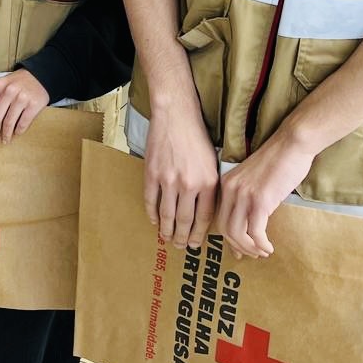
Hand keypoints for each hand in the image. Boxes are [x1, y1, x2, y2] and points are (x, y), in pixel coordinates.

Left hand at [0, 69, 49, 141]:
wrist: (40, 76)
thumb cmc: (19, 83)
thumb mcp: (4, 83)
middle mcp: (9, 91)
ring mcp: (22, 98)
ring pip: (9, 122)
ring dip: (6, 134)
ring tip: (5, 140)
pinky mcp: (34, 105)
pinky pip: (23, 123)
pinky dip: (18, 131)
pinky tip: (16, 133)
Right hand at [143, 91, 218, 247]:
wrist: (176, 115)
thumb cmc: (197, 137)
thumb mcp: (213, 162)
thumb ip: (210, 187)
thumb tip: (206, 213)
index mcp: (208, 182)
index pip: (204, 218)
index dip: (199, 234)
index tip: (196, 244)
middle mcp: (189, 184)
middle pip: (185, 220)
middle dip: (183, 238)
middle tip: (181, 247)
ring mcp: (168, 180)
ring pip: (167, 215)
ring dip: (167, 231)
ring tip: (167, 239)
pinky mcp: (152, 173)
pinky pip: (150, 201)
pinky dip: (152, 214)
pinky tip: (154, 221)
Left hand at [214, 131, 314, 258]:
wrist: (292, 144)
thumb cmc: (279, 160)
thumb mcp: (253, 179)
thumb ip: (247, 196)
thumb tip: (250, 223)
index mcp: (226, 184)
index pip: (220, 217)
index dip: (229, 238)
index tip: (238, 250)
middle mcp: (231, 190)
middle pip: (226, 229)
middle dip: (239, 247)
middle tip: (252, 255)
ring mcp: (244, 195)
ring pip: (238, 234)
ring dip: (250, 248)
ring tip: (262, 252)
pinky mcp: (260, 200)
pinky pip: (256, 232)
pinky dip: (261, 244)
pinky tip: (269, 248)